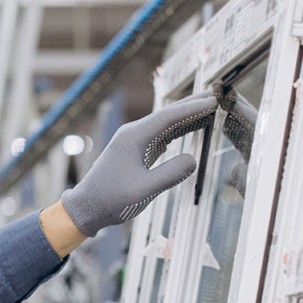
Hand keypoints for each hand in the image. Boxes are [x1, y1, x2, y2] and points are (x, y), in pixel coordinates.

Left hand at [57, 93, 255, 236]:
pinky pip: (159, 135)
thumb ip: (170, 175)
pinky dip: (176, 130)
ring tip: (207, 108)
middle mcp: (133, 134)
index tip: (213, 101)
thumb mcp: (144, 190)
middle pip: (167, 114)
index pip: (168, 117)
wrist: (87, 207)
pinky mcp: (134, 151)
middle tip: (214, 94)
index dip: (192, 108)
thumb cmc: (112, 200)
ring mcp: (133, 141)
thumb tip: (193, 159)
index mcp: (134, 137)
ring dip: (185, 116)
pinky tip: (187, 128)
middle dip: (191, 104)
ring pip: (163, 124)